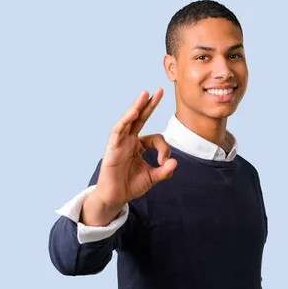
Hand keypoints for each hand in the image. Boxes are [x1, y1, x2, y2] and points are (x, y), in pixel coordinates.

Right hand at [82, 88, 177, 225]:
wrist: (116, 198)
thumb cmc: (130, 186)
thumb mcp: (152, 178)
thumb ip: (164, 171)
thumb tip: (175, 162)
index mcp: (139, 146)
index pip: (156, 138)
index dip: (164, 148)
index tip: (165, 162)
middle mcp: (129, 141)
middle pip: (141, 118)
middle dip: (150, 105)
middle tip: (160, 90)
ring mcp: (120, 143)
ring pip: (129, 121)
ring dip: (137, 107)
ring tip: (145, 95)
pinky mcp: (112, 148)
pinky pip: (118, 131)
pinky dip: (125, 121)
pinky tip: (133, 113)